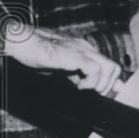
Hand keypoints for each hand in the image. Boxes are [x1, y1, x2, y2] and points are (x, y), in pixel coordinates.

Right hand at [5, 25, 120, 95]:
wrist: (24, 42)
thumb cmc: (36, 53)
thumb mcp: (60, 68)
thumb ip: (75, 75)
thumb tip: (84, 86)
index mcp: (83, 50)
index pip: (108, 65)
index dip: (109, 82)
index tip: (103, 94)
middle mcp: (86, 48)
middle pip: (114, 67)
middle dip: (108, 85)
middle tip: (93, 94)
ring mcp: (83, 50)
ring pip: (111, 67)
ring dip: (102, 85)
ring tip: (86, 90)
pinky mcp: (76, 55)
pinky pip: (95, 70)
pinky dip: (91, 82)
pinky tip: (78, 87)